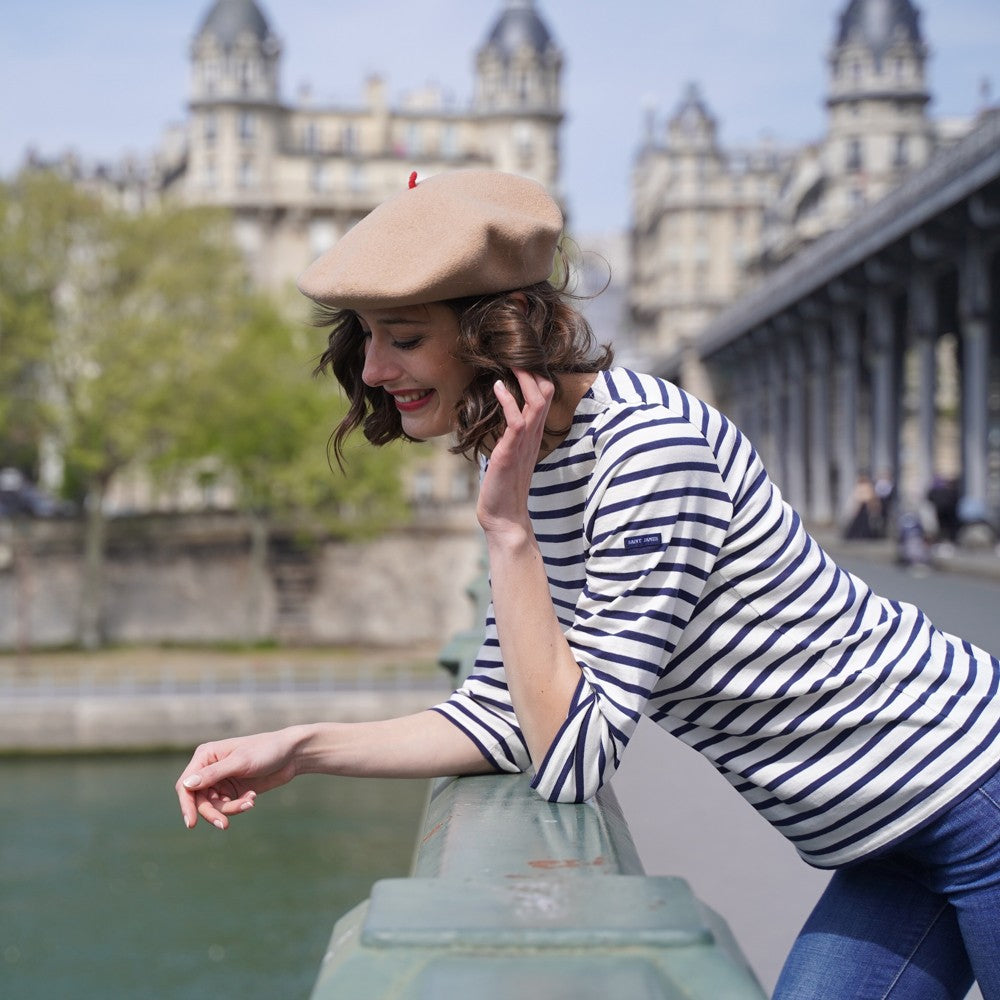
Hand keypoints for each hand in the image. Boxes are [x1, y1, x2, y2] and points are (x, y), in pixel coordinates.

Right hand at [175, 728, 301, 829]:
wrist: (291, 754)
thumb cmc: (266, 751)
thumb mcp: (241, 762)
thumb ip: (213, 774)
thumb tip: (186, 785)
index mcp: (206, 756)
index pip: (185, 784)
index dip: (186, 804)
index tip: (191, 823)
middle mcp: (209, 769)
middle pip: (198, 800)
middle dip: (212, 812)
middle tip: (225, 824)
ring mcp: (221, 780)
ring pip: (214, 806)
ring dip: (230, 808)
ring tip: (250, 802)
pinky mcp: (233, 790)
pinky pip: (228, 806)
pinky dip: (238, 806)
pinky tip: (252, 798)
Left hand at [477, 369, 553, 539]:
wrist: (504, 518)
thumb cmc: (503, 487)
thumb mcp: (507, 453)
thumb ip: (509, 435)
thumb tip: (499, 418)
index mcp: (534, 434)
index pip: (544, 395)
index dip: (536, 374)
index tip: (520, 356)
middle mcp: (533, 435)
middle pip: (546, 391)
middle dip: (533, 368)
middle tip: (516, 350)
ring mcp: (524, 442)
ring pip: (536, 400)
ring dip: (524, 377)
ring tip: (511, 359)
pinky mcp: (510, 451)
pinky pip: (516, 420)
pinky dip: (507, 399)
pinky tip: (497, 386)